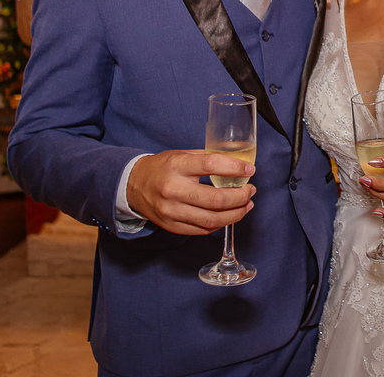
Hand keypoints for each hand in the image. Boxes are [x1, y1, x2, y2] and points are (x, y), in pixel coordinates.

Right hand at [127, 149, 255, 235]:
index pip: (211, 165)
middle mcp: (173, 190)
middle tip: (251, 191)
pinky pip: (203, 229)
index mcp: (176, 166)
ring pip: (212, 219)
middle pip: (215, 199)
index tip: (250, 170)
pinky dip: (221, 223)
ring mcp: (171, 211)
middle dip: (240, 197)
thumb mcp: (181, 154)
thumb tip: (237, 164)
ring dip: (236, 214)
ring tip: (246, 205)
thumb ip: (207, 158)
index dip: (235, 168)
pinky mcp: (172, 226)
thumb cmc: (161, 168)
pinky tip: (230, 215)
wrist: (133, 185)